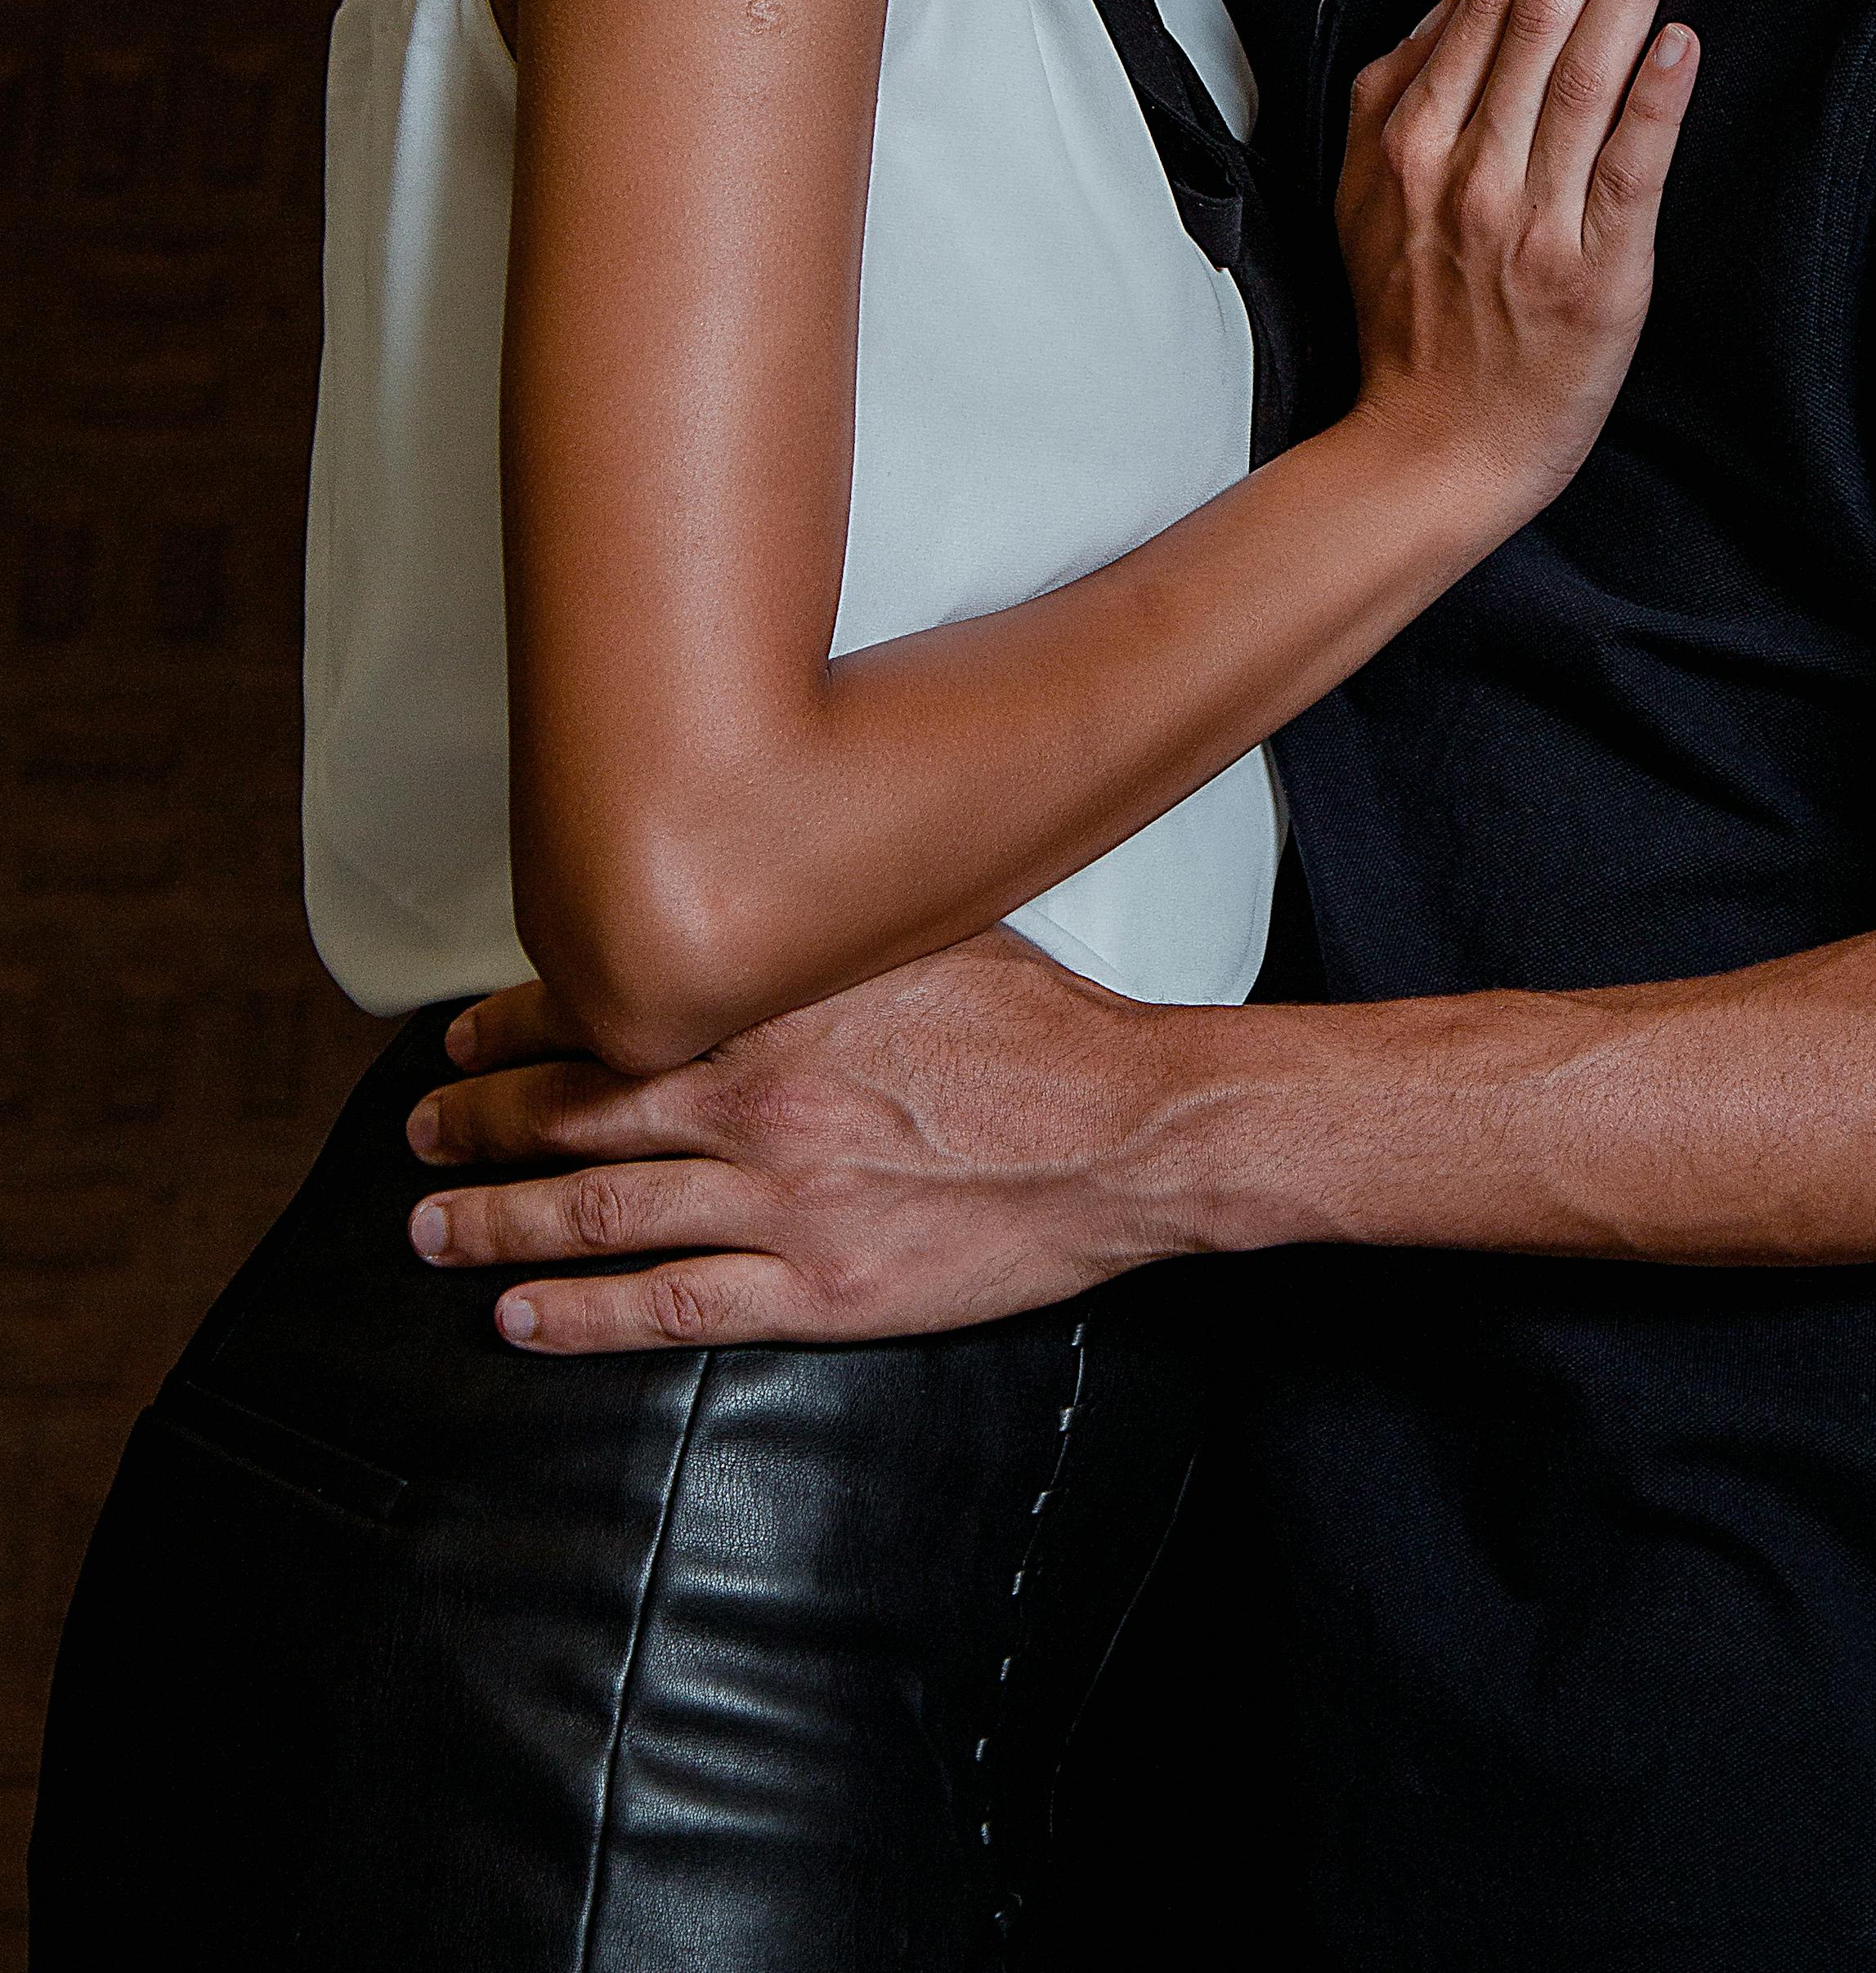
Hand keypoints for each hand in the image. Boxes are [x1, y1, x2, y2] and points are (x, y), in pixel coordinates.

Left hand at [404, 937, 1177, 1350]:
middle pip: (576, 1113)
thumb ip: (823, 927)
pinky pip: (669, 1308)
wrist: (1125, 1127)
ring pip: (597, 1214)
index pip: (605, 1010)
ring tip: (430, 1227)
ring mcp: (781, 1203)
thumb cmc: (1035, 1024)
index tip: (461, 1040)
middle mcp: (756, 1100)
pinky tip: (520, 1315)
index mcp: (775, 1004)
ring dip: (497, 1220)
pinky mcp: (819, 1289)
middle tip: (420, 1134)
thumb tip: (759, 891)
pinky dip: (579, 1315)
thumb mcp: (921, 931)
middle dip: (480, 1124)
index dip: (514, 1027)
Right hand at [1337, 0, 1695, 514]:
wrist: (1429, 451)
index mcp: (1409, 138)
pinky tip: (1680, 36)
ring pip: (1581, 74)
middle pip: (1536, 15)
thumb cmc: (1409, 319)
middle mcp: (1465, 167)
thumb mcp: (1362, 194)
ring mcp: (1529, 221)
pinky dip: (1653, 100)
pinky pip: (1625, 171)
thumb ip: (1395, 89)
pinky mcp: (1594, 274)